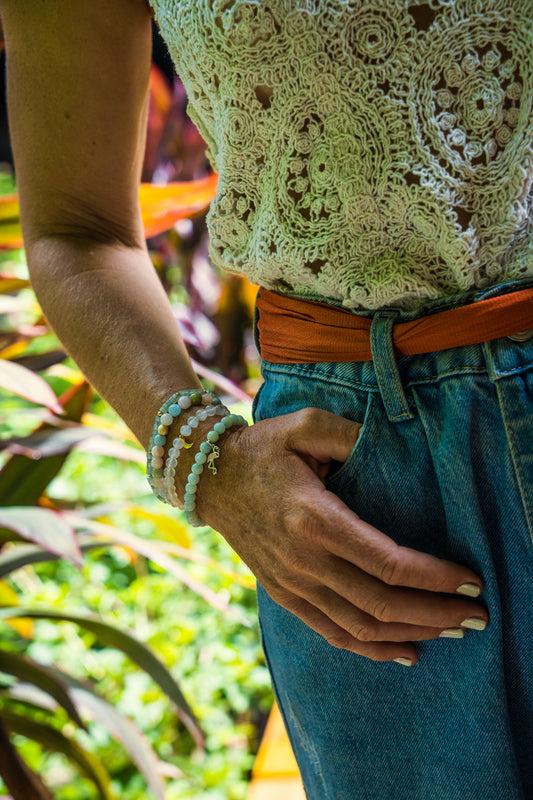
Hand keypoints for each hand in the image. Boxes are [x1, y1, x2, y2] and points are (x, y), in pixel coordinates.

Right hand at [187, 408, 487, 664]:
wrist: (207, 476)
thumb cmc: (262, 447)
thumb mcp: (306, 425)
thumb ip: (352, 436)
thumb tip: (394, 450)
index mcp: (314, 519)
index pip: (389, 564)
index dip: (435, 578)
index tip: (470, 580)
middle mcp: (304, 561)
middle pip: (381, 604)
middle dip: (436, 614)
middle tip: (476, 615)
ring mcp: (291, 584)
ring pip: (361, 628)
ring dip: (411, 634)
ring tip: (452, 632)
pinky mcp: (283, 594)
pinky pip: (332, 634)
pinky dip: (371, 650)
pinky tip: (404, 652)